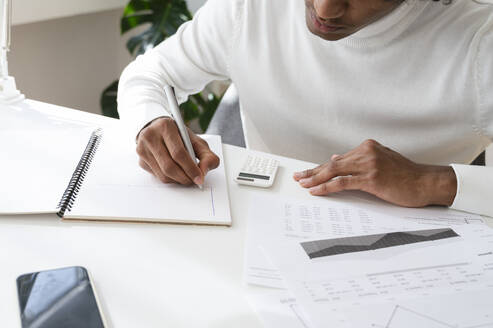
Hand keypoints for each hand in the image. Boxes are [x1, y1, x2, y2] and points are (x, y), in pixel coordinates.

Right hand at [136, 117, 219, 184]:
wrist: (160, 131)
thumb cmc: (180, 136)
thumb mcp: (196, 141)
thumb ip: (207, 156)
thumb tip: (204, 172)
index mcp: (165, 126)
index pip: (178, 153)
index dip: (190, 168)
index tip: (199, 178)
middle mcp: (150, 136)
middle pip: (169, 166)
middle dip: (185, 177)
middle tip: (194, 181)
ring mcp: (142, 149)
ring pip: (163, 174)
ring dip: (178, 180)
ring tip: (187, 177)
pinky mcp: (140, 160)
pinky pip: (157, 176)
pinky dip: (170, 179)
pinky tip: (176, 173)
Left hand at [293, 139, 456, 206]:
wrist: (426, 183)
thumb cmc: (406, 176)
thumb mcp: (381, 162)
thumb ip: (359, 161)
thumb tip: (336, 159)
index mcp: (368, 147)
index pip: (338, 159)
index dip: (321, 167)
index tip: (308, 173)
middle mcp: (366, 152)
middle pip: (332, 163)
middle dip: (313, 171)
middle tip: (299, 177)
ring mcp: (369, 164)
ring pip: (334, 171)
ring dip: (315, 179)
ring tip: (303, 184)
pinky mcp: (371, 178)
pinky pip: (342, 182)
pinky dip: (327, 187)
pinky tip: (317, 191)